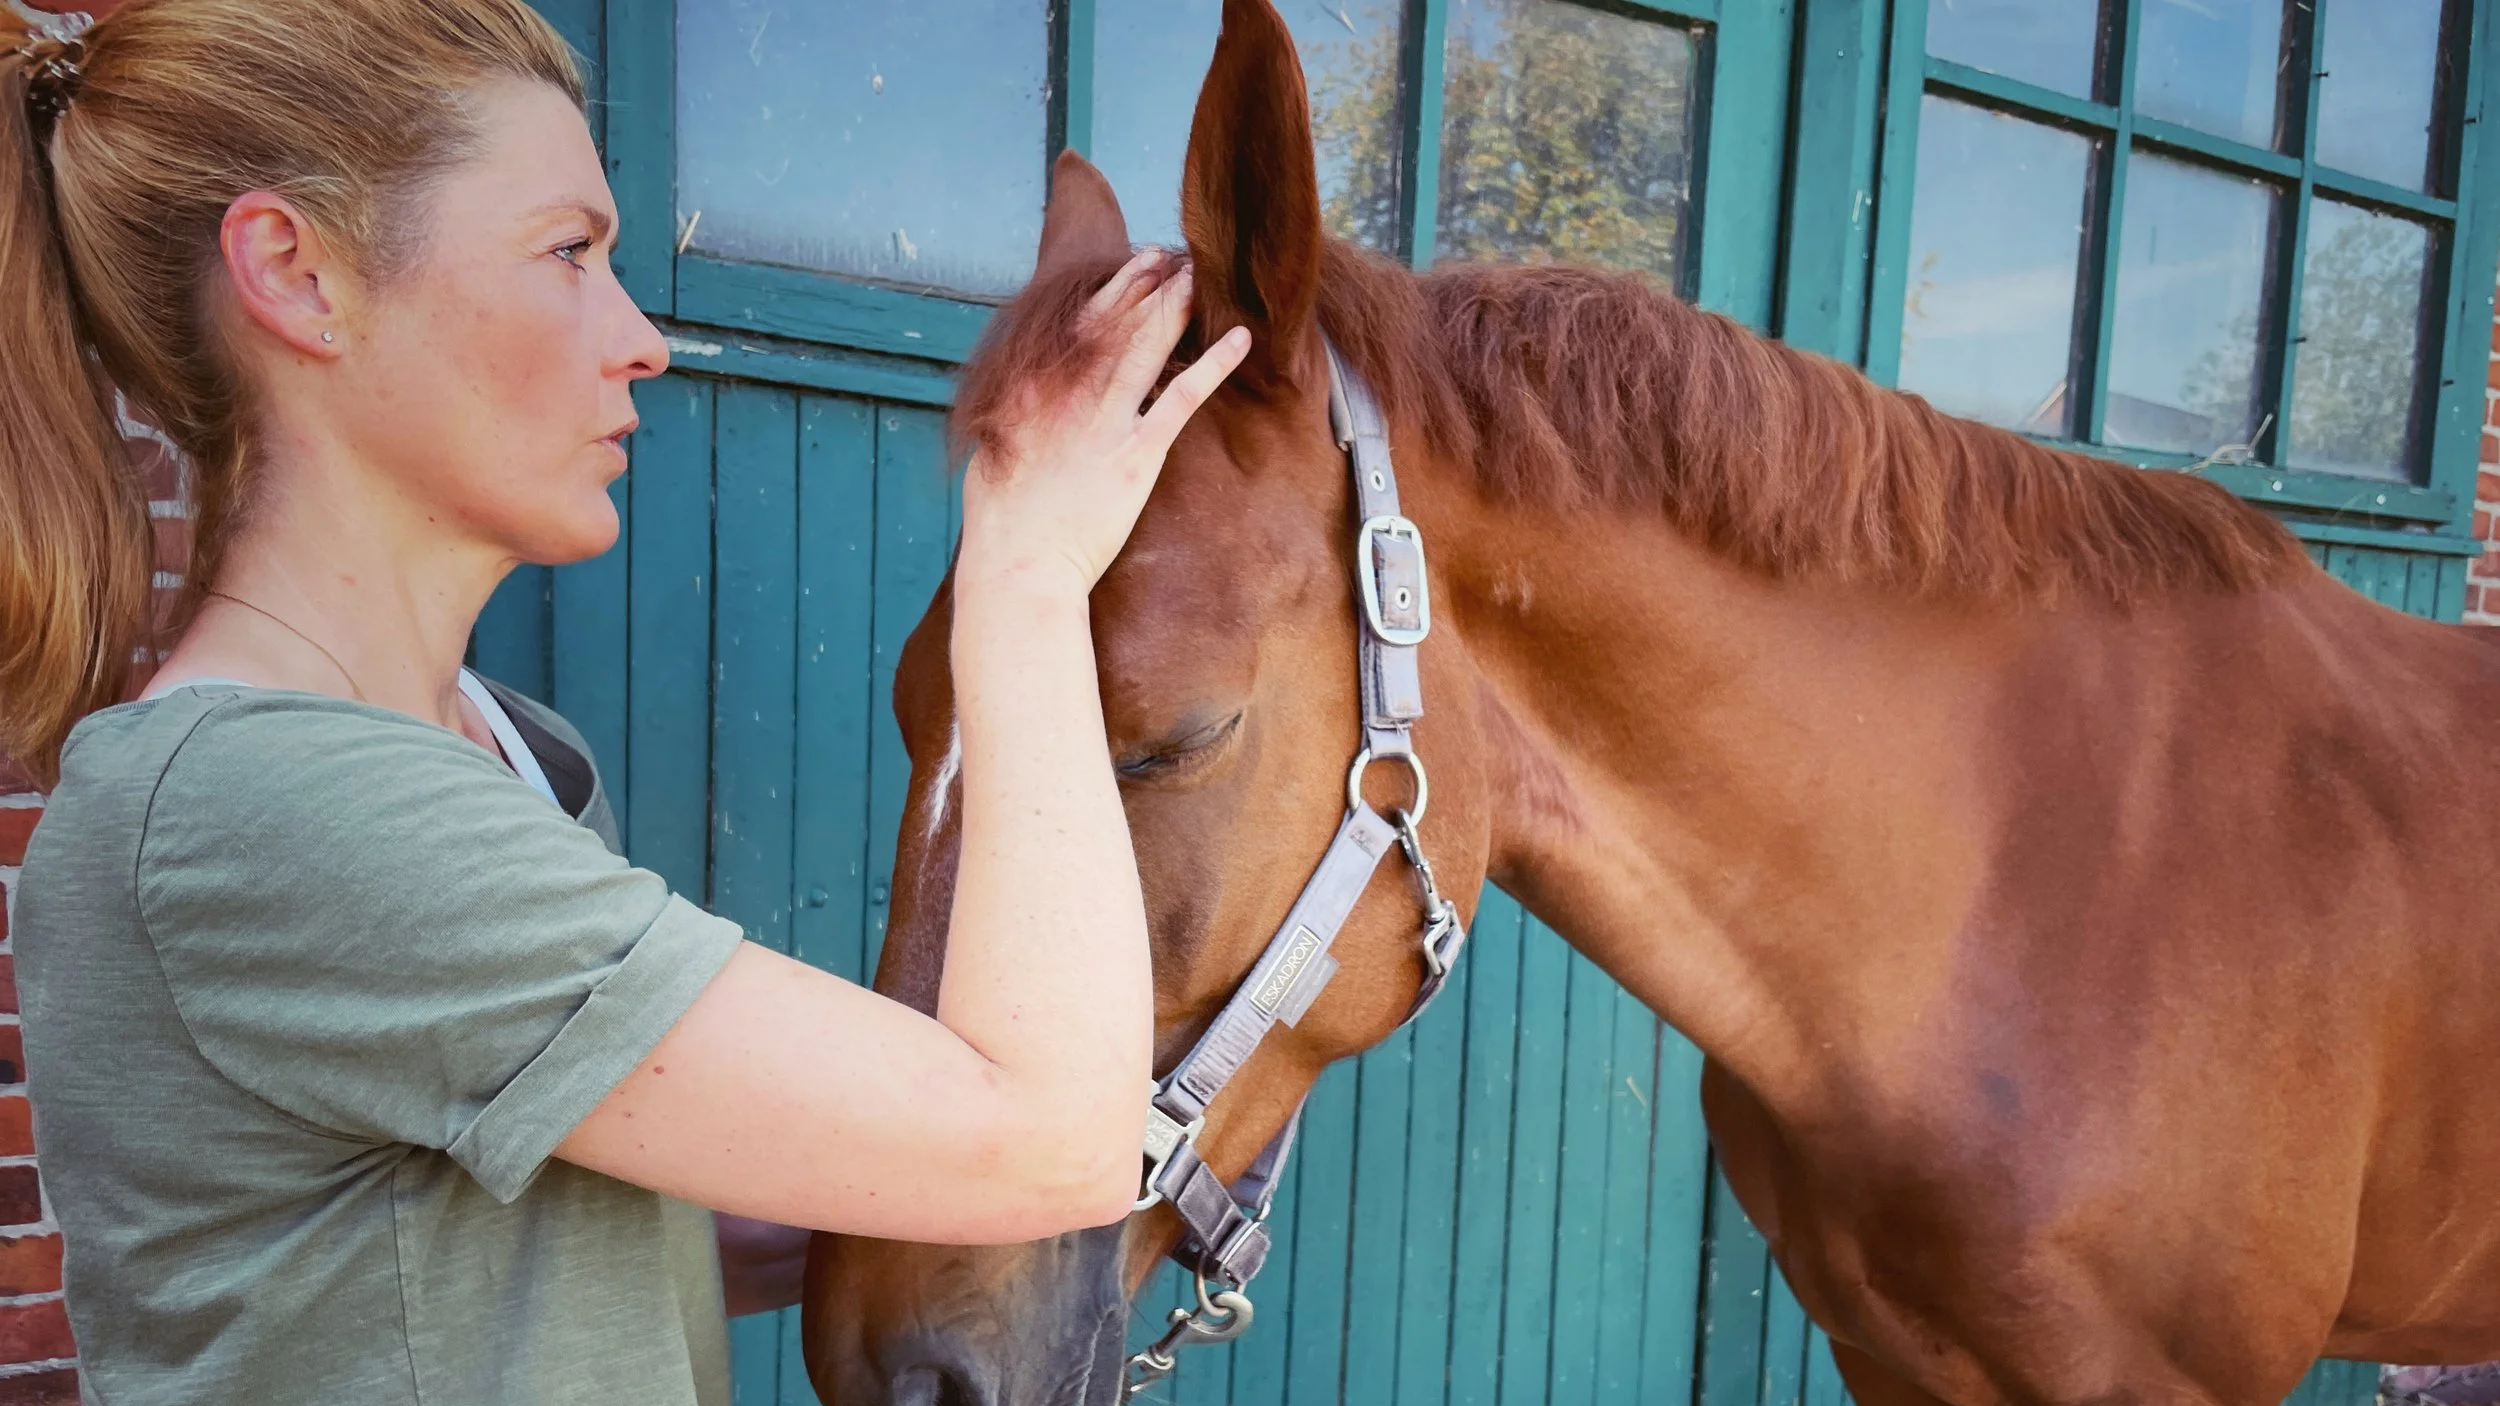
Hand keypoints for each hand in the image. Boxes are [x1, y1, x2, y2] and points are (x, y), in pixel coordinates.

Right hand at [957, 249, 1250, 599]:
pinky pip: (1183, 399)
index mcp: (1035, 385)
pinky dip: (1214, 365)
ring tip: (1201, 274)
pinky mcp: (1138, 453)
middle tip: (1173, 255)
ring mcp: (1106, 418)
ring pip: (1149, 346)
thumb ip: (1017, 416)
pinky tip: (1240, 338)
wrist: (1020, 563)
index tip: (1135, 266)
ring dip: (1177, 307)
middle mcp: (1070, 390)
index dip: (1114, 290)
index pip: (1081, 322)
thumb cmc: (1001, 519)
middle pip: (1118, 322)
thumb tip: (1025, 399)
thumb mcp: (994, 450)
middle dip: (1147, 284)